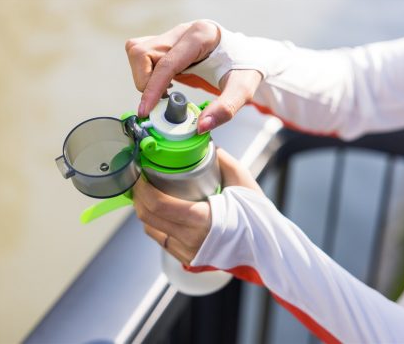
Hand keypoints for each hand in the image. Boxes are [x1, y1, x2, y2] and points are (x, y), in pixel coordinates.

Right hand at [125, 20, 261, 133]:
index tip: (146, 111)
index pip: (165, 62)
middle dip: (145, 83)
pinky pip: (144, 56)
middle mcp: (182, 31)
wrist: (248, 56)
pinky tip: (165, 86)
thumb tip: (201, 127)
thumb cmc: (245, 68)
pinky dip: (147, 74)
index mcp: (200, 36)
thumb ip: (224, 108)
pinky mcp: (167, 44)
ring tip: (164, 94)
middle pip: (142, 52)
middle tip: (161, 102)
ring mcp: (172, 36)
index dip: (152, 89)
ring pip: (138, 52)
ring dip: (144, 77)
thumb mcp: (243, 89)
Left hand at [132, 148, 262, 264]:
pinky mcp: (187, 258)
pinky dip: (155, 223)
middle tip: (139, 179)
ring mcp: (188, 252)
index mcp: (203, 220)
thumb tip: (204, 145)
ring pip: (151, 229)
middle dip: (138, 196)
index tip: (140, 173)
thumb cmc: (258, 218)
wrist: (265, 248)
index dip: (143, 188)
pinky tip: (160, 210)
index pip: (159, 205)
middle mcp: (191, 240)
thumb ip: (222, 161)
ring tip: (148, 193)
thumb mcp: (243, 183)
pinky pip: (161, 239)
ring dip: (145, 210)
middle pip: (149, 217)